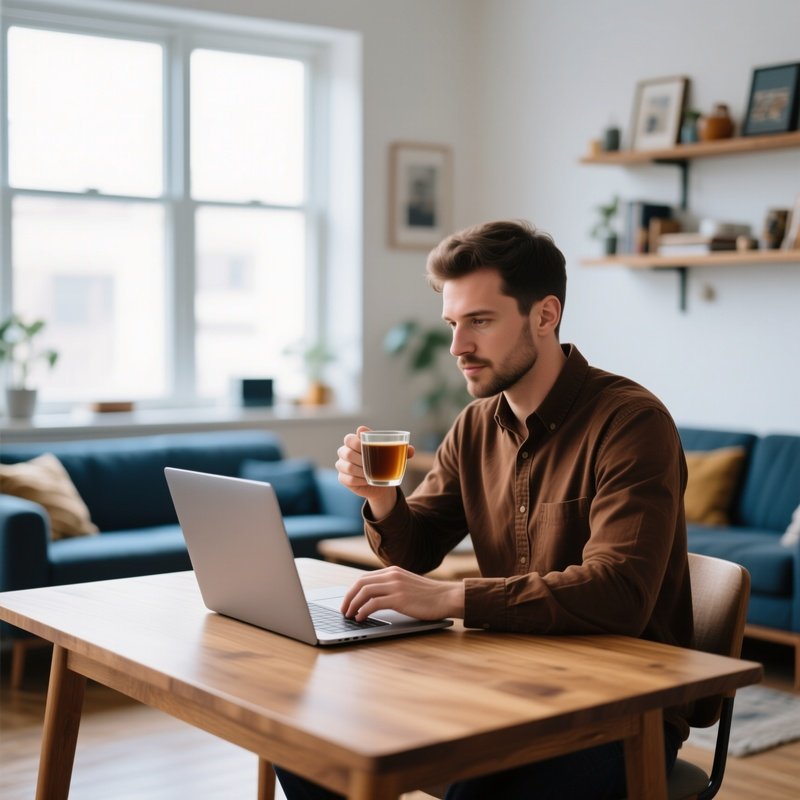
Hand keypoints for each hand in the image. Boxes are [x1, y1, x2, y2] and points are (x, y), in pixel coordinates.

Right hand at [335, 425, 415, 516]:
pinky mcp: (343, 478)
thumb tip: (410, 450)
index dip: (355, 440)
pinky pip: (347, 479)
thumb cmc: (385, 463)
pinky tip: (366, 480)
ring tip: (370, 473)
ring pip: (346, 466)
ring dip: (359, 470)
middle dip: (359, 458)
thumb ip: (402, 451)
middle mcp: (345, 452)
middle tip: (372, 462)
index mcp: (354, 442)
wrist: (380, 482)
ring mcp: (342, 465)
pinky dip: (357, 480)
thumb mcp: (394, 456)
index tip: (366, 443)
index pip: (349, 438)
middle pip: (346, 452)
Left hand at [341, 565, 464, 620]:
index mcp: (393, 571)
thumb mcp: (408, 584)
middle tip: (344, 609)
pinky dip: (363, 611)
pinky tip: (360, 618)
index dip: (353, 590)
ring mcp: (395, 586)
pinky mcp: (399, 599)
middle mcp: (392, 575)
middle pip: (360, 583)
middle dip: (348, 597)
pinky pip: (373, 603)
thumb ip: (393, 586)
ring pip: (364, 592)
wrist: (447, 597)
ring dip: (353, 604)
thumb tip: (374, 597)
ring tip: (349, 615)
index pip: (364, 578)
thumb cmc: (430, 595)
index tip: (348, 601)